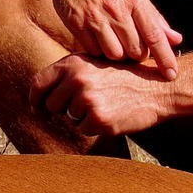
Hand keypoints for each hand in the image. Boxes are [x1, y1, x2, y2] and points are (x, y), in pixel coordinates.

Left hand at [33, 53, 177, 138]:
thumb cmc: (123, 75)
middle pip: (52, 105)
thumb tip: (40, 95)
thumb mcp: (94, 63)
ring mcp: (88, 100)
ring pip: (69, 119)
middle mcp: (77, 80)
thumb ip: (68, 74)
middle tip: (85, 105)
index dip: (35, 99)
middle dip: (63, 110)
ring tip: (106, 104)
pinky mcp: (99, 119)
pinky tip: (111, 114)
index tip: (37, 108)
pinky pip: (84, 129)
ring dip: (83, 117)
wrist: (157, 87)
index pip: (39, 83)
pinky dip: (94, 126)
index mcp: (73, 63)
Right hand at [36, 0, 182, 77]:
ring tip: (116, 43)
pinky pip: (93, 51)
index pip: (154, 36)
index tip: (172, 74)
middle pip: (135, 50)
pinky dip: (99, 51)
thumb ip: (154, 17)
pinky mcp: (76, 23)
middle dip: (138, 55)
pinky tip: (99, 40)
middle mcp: (115, 8)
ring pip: (114, 54)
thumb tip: (176, 40)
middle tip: (134, 47)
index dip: (165, 58)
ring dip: (118, 55)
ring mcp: (95, 16)